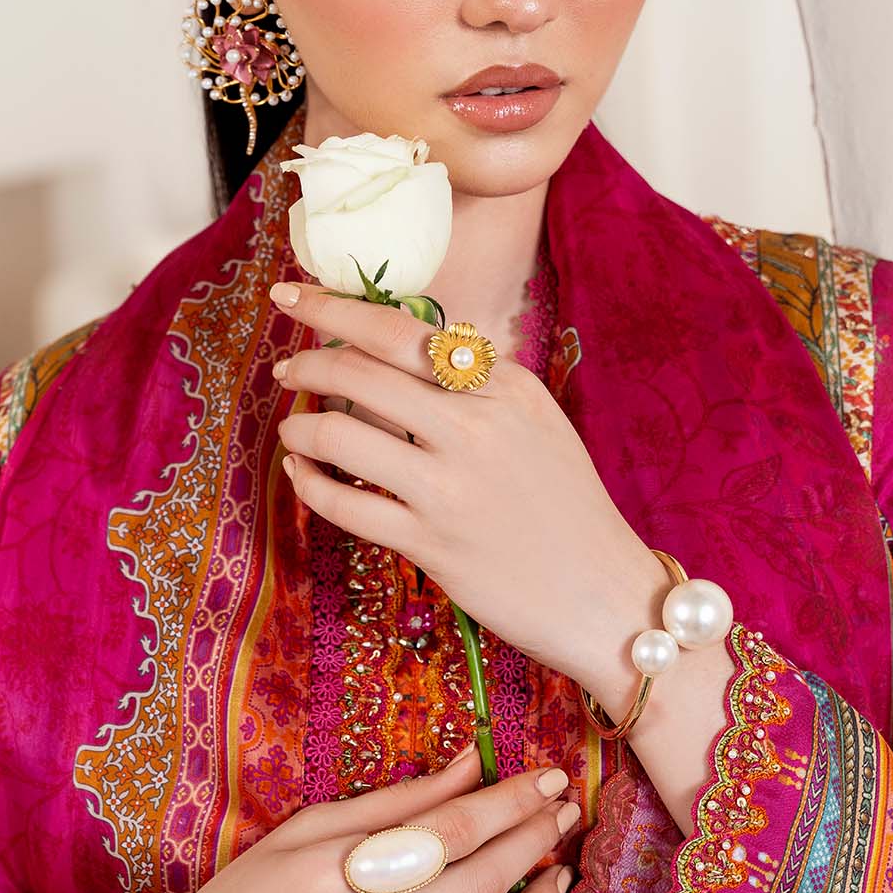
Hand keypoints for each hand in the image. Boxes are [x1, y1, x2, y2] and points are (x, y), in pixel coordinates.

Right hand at [106, 748, 580, 892]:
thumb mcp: (297, 836)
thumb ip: (391, 804)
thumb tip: (469, 766)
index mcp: (327, 878)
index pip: (447, 832)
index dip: (509, 801)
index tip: (549, 777)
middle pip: (478, 885)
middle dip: (535, 842)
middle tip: (567, 812)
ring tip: (561, 869)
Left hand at [268, 279, 658, 692]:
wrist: (604, 594)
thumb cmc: (568, 507)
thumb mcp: (537, 422)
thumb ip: (477, 384)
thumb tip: (400, 348)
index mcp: (506, 386)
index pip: (401, 330)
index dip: (334, 309)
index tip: (294, 298)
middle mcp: (476, 426)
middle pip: (361, 371)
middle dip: (307, 365)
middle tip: (287, 371)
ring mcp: (451, 486)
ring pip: (342, 433)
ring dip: (302, 426)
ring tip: (295, 431)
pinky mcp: (431, 543)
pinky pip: (344, 504)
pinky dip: (310, 484)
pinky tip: (303, 476)